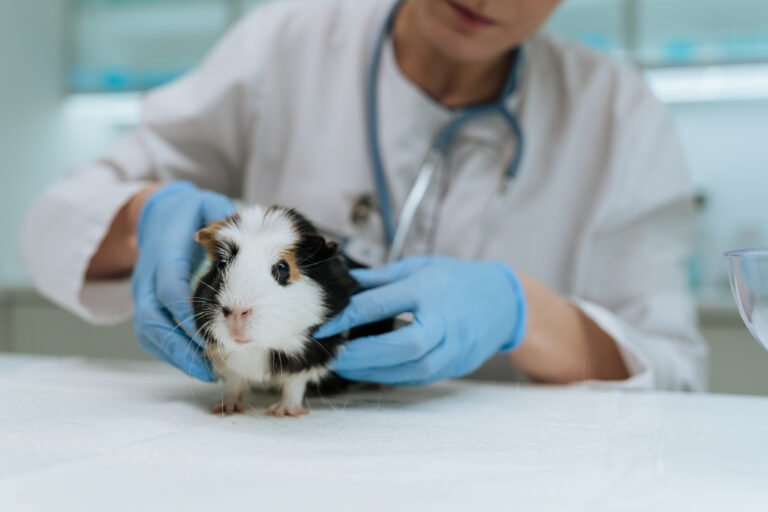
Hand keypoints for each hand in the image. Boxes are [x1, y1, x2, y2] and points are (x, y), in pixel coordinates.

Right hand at [131, 181, 235, 380]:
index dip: (187, 314)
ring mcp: (141, 293)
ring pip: (149, 332)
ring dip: (175, 356)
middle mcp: (145, 276)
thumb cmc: (188, 214)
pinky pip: (151, 335)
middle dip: (179, 347)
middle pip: (152, 319)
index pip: (169, 287)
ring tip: (207, 373)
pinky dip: (171, 353)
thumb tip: (246, 233)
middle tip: (210, 368)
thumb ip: (223, 217)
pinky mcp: (145, 305)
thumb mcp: (206, 205)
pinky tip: (197, 363)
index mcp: (163, 253)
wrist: (156, 214)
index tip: (211, 335)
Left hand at [315, 255, 526, 384]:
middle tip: (333, 355)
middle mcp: (444, 321)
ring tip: (345, 367)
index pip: (383, 303)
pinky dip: (392, 376)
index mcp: (429, 288)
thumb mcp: (418, 267)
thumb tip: (343, 285)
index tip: (323, 325)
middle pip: (402, 345)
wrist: (502, 302)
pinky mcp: (455, 366)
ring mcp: (454, 347)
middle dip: (363, 354)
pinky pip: (419, 377)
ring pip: (412, 369)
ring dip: (374, 371)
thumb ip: (379, 279)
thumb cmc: (457, 280)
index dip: (349, 316)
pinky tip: (370, 373)